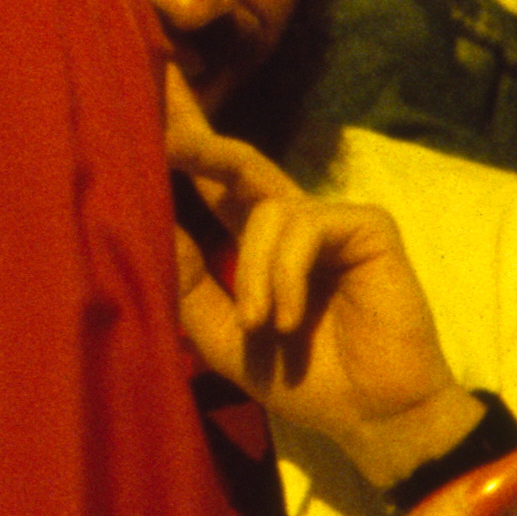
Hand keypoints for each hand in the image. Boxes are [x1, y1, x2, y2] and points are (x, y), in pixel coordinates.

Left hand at [170, 108, 477, 489]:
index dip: (181, 142)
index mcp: (253, 242)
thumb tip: (150, 222)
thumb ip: (190, 281)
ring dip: (254, 272)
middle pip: (236, 160)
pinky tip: (288, 318)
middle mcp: (289, 221)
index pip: (208, 182)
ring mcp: (330, 221)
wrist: (373, 417)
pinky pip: (305, 228)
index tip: (144, 98)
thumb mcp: (225, 335)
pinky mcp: (368, 227)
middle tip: (164, 131)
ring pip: (266, 210)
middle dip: (196, 139)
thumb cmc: (302, 380)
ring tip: (262, 325)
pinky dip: (286, 275)